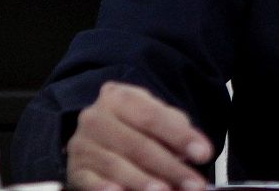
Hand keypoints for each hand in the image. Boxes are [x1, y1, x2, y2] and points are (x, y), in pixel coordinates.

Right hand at [66, 80, 212, 190]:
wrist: (94, 134)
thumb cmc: (132, 125)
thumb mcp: (153, 115)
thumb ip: (174, 127)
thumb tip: (195, 148)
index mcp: (119, 97)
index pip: (153, 117)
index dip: (180, 136)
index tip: (203, 153)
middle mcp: (96, 118)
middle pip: (138, 145)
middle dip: (169, 167)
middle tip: (193, 184)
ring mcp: (83, 145)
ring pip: (117, 165)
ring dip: (144, 182)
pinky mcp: (75, 170)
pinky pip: (92, 182)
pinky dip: (107, 189)